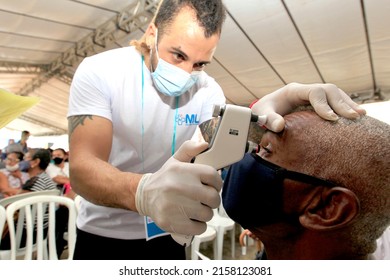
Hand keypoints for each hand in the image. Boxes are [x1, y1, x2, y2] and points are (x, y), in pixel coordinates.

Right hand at [135, 140, 222, 235]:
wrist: (144, 196)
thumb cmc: (165, 179)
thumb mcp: (175, 160)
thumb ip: (190, 149)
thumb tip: (205, 144)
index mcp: (184, 171)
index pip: (213, 176)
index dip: (217, 183)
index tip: (213, 186)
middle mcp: (181, 187)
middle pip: (214, 198)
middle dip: (212, 200)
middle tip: (204, 199)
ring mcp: (177, 206)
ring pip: (208, 214)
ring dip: (204, 213)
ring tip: (194, 208)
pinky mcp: (174, 223)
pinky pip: (200, 228)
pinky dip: (198, 225)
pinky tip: (190, 218)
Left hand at [251, 82, 365, 131]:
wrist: (263, 110)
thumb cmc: (262, 112)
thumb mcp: (262, 115)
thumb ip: (268, 120)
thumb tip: (279, 125)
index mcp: (293, 90)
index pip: (314, 92)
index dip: (324, 104)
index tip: (331, 118)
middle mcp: (305, 90)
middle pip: (329, 91)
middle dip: (341, 103)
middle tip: (353, 117)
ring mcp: (313, 95)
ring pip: (335, 94)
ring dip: (347, 104)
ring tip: (361, 115)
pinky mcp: (318, 102)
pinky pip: (335, 101)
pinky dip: (345, 107)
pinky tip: (355, 116)